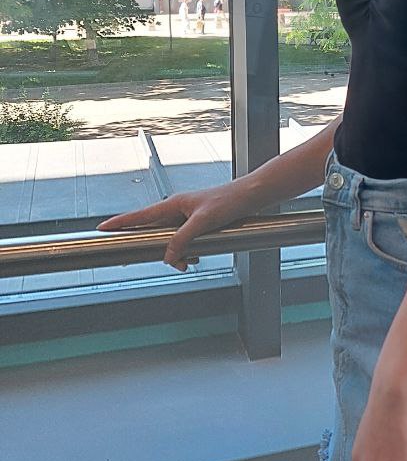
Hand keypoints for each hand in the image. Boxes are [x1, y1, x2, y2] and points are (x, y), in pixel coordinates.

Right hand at [96, 183, 254, 272]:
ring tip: (189, 263)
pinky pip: (185, 242)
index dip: (120, 223)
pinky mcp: (198, 224)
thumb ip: (182, 239)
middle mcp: (177, 210)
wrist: (250, 197)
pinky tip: (198, 257)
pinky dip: (188, 252)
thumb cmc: (229, 201)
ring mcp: (187, 218)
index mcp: (173, 204)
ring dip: (177, 255)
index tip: (101, 228)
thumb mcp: (203, 222)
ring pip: (171, 242)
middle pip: (153, 233)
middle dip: (155, 249)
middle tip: (147, 260)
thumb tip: (168, 256)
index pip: (140, 215)